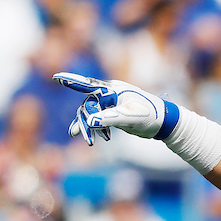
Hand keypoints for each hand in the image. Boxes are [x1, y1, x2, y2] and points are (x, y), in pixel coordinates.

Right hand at [53, 73, 177, 146]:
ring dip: (88, 127)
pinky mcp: (114, 112)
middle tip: (85, 138)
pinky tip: (99, 139)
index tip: (56, 78)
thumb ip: (109, 119)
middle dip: (85, 121)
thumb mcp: (130, 118)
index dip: (71, 81)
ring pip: (91, 114)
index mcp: (112, 90)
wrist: (165, 123)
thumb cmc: (150, 116)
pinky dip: (96, 128)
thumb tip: (91, 121)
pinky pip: (98, 119)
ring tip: (89, 141)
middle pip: (87, 105)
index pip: (87, 85)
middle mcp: (109, 94)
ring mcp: (111, 103)